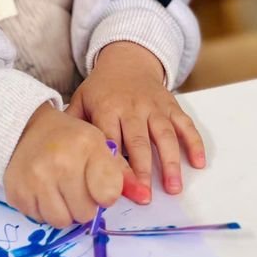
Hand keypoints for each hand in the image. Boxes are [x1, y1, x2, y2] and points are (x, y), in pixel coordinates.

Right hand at [3, 103, 145, 227]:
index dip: (105, 193)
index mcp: (86, 146)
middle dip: (84, 204)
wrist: (23, 128)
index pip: (108, 195)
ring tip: (60, 190)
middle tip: (76, 186)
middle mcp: (60, 162)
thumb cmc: (68, 138)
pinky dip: (44, 210)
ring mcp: (35, 179)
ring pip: (62, 221)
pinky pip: (40, 219)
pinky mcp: (17, 193)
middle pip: (86, 213)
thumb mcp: (97, 144)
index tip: (98, 184)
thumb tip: (144, 198)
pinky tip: (43, 190)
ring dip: (64, 211)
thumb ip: (121, 172)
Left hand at [66, 41, 205, 200]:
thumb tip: (58, 155)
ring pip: (164, 134)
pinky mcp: (171, 105)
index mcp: (107, 107)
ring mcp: (154, 106)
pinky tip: (198, 163)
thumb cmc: (101, 89)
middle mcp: (132, 107)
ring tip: (174, 187)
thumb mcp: (81, 99)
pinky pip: (185, 124)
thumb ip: (73, 125)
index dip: (116, 165)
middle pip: (139, 141)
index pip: (111, 140)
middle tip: (146, 196)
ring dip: (170, 162)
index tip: (119, 189)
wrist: (127, 60)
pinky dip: (194, 142)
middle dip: (143, 170)